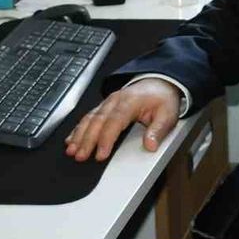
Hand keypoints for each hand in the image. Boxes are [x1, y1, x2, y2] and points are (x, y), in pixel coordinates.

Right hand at [64, 78, 180, 161]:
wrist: (158, 83)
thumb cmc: (161, 99)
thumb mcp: (168, 114)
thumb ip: (158, 130)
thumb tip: (150, 145)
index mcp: (130, 101)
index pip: (115, 121)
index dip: (106, 138)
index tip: (100, 154)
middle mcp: (115, 101)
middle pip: (97, 121)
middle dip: (87, 139)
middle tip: (80, 156)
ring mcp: (108, 103)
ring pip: (89, 118)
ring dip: (79, 134)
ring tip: (72, 149)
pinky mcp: (104, 107)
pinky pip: (88, 117)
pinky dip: (78, 128)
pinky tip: (71, 139)